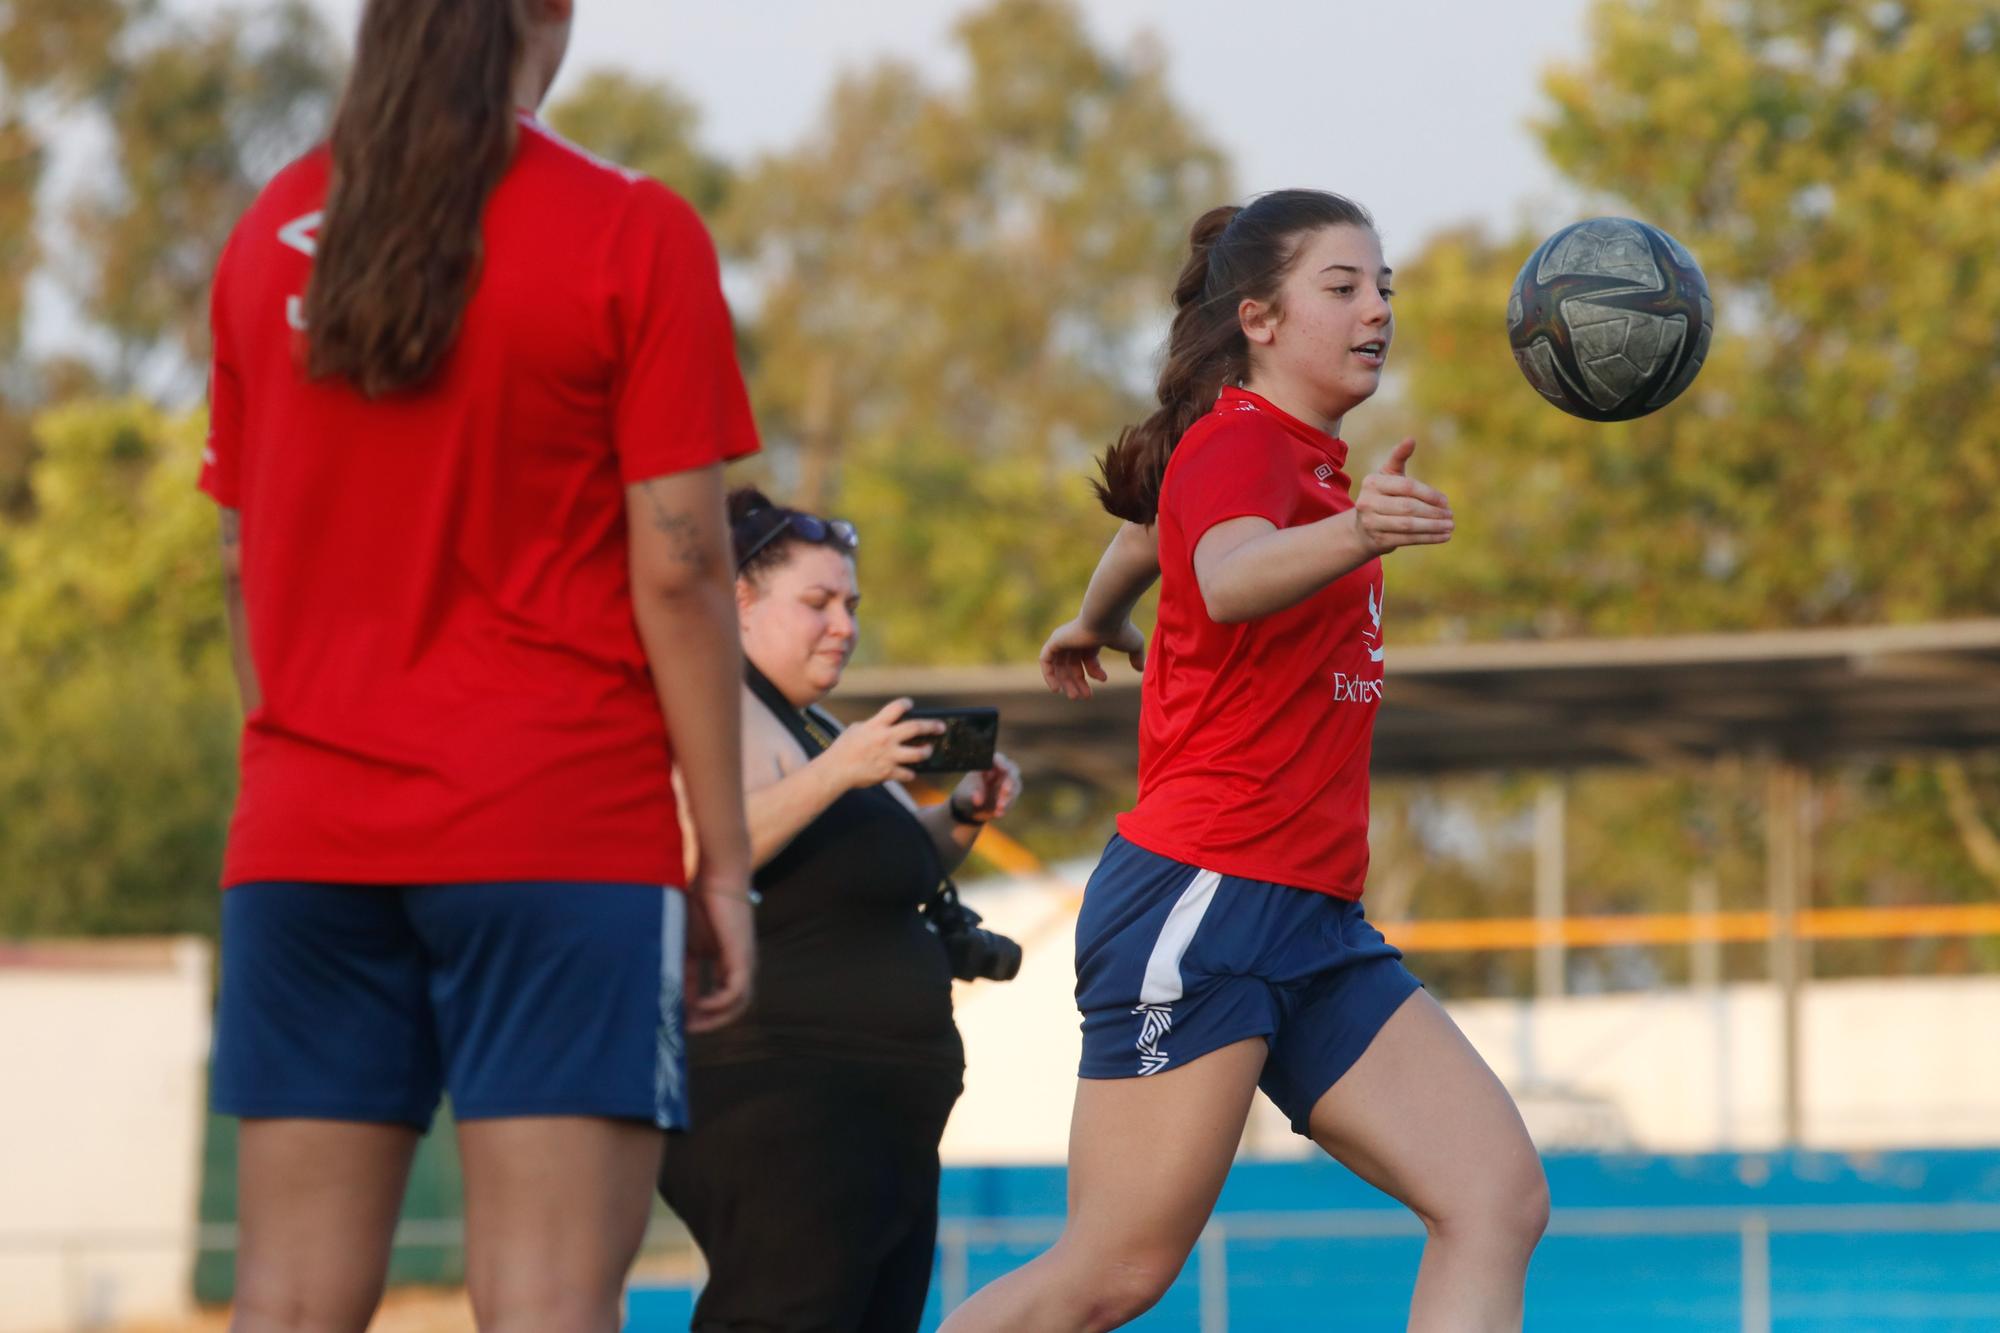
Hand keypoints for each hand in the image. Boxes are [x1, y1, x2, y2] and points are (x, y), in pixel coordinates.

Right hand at [684, 858, 755, 1032]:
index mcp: (725, 961)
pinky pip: (736, 991)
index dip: (698, 1012)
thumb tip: (665, 993)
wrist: (715, 875)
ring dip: (715, 1018)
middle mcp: (738, 965)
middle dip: (709, 1022)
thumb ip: (680, 967)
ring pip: (738, 1003)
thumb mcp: (684, 942)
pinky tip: (700, 1005)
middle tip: (684, 1030)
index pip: (717, 996)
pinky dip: (719, 1003)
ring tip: (691, 1023)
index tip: (677, 1022)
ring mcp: (744, 962)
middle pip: (732, 1006)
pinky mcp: (743, 957)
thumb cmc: (698, 901)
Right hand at [822, 697, 942, 786]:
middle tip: (940, 727)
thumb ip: (874, 725)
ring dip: (926, 751)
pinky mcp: (888, 772)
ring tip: (928, 750)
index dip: (906, 704)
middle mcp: (885, 738)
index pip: (896, 708)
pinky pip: (907, 774)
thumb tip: (886, 724)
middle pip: (915, 728)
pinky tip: (910, 772)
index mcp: (876, 725)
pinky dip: (909, 773)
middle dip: (931, 726)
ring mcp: (888, 756)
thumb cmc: (843, 749)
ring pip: (918, 753)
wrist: (835, 770)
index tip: (910, 704)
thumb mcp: (856, 729)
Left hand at [952, 751, 1021, 822]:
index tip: (1004, 768)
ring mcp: (1008, 784)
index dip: (1002, 762)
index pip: (998, 758)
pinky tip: (997, 813)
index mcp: (988, 764)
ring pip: (1015, 786)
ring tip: (999, 808)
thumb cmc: (966, 795)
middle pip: (1012, 770)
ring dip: (1008, 797)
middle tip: (1005, 791)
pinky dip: (1006, 806)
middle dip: (1010, 781)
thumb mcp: (965, 794)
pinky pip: (1012, 800)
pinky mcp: (1011, 796)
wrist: (969, 809)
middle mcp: (1001, 771)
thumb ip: (972, 794)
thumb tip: (978, 799)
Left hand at [1040, 618, 1146, 700]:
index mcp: (1091, 638)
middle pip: (1072, 665)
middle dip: (1079, 682)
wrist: (1107, 617)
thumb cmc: (1121, 629)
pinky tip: (1056, 689)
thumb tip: (1140, 670)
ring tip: (1074, 697)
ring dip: (1066, 683)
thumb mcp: (1134, 644)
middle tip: (1085, 697)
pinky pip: (1046, 661)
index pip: (1088, 659)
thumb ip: (1136, 656)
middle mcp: (1075, 638)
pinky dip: (1049, 675)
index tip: (1104, 680)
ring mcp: (1064, 639)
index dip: (1095, 672)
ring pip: (1060, 666)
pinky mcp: (1055, 640)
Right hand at [1353, 438, 1453, 556]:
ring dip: (1433, 527)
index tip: (1445, 501)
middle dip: (1433, 512)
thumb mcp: (1388, 475)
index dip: (1429, 494)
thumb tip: (1411, 438)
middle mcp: (1367, 502)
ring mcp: (1371, 523)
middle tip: (1450, 514)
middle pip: (1408, 507)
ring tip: (1450, 526)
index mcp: (1372, 482)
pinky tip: (1443, 536)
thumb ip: (1399, 457)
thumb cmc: (1382, 496)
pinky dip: (1428, 538)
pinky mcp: (1378, 541)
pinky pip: (1408, 539)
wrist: (1362, 528)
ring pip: (1409, 525)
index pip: (1407, 487)